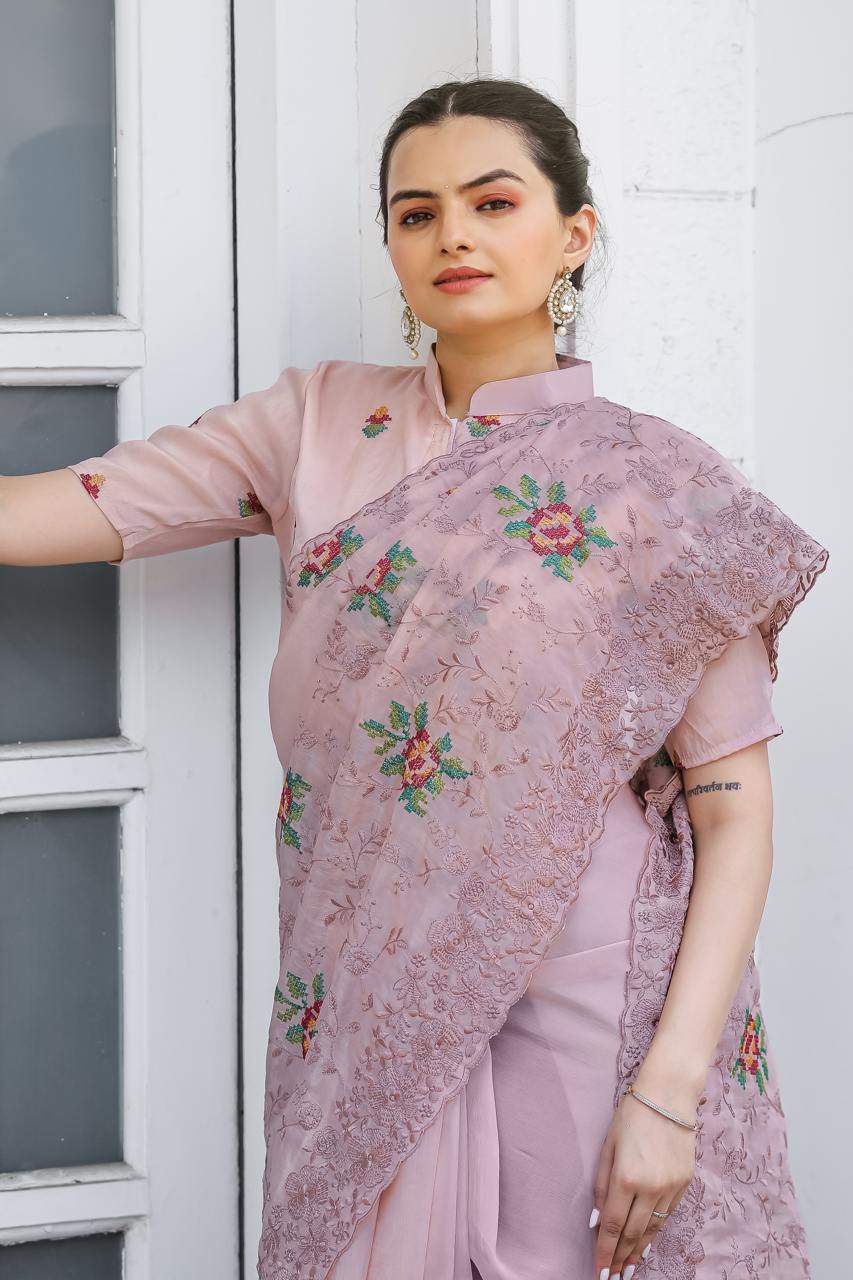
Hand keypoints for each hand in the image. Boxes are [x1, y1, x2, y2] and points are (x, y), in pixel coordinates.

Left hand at [589, 1082, 697, 1278]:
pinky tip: (647, 1241)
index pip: (613, 1226)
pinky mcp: (685, 1183)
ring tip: (628, 1268)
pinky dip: (655, 1231)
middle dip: (621, 1258)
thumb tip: (598, 1220)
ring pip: (652, 1229)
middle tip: (612, 1277)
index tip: (599, 1271)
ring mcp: (670, 1187)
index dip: (605, 1252)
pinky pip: (667, 1215)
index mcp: (626, 1177)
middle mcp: (650, 1187)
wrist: (669, 1096)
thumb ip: (601, 1184)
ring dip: (639, 1251)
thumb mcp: (608, 1145)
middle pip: (633, 1233)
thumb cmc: (632, 1115)